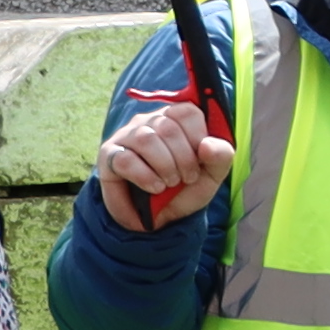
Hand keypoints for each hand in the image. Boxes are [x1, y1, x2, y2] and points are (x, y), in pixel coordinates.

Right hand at [99, 94, 235, 232]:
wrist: (160, 217)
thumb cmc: (185, 189)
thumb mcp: (211, 176)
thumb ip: (220, 157)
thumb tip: (207, 145)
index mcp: (175, 119)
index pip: (187, 111)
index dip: (198, 138)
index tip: (200, 161)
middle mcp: (149, 121)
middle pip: (168, 127)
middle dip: (184, 159)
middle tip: (186, 178)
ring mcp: (127, 136)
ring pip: (145, 140)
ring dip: (164, 167)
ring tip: (169, 183)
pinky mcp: (109, 155)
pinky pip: (125, 159)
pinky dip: (145, 177)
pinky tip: (154, 188)